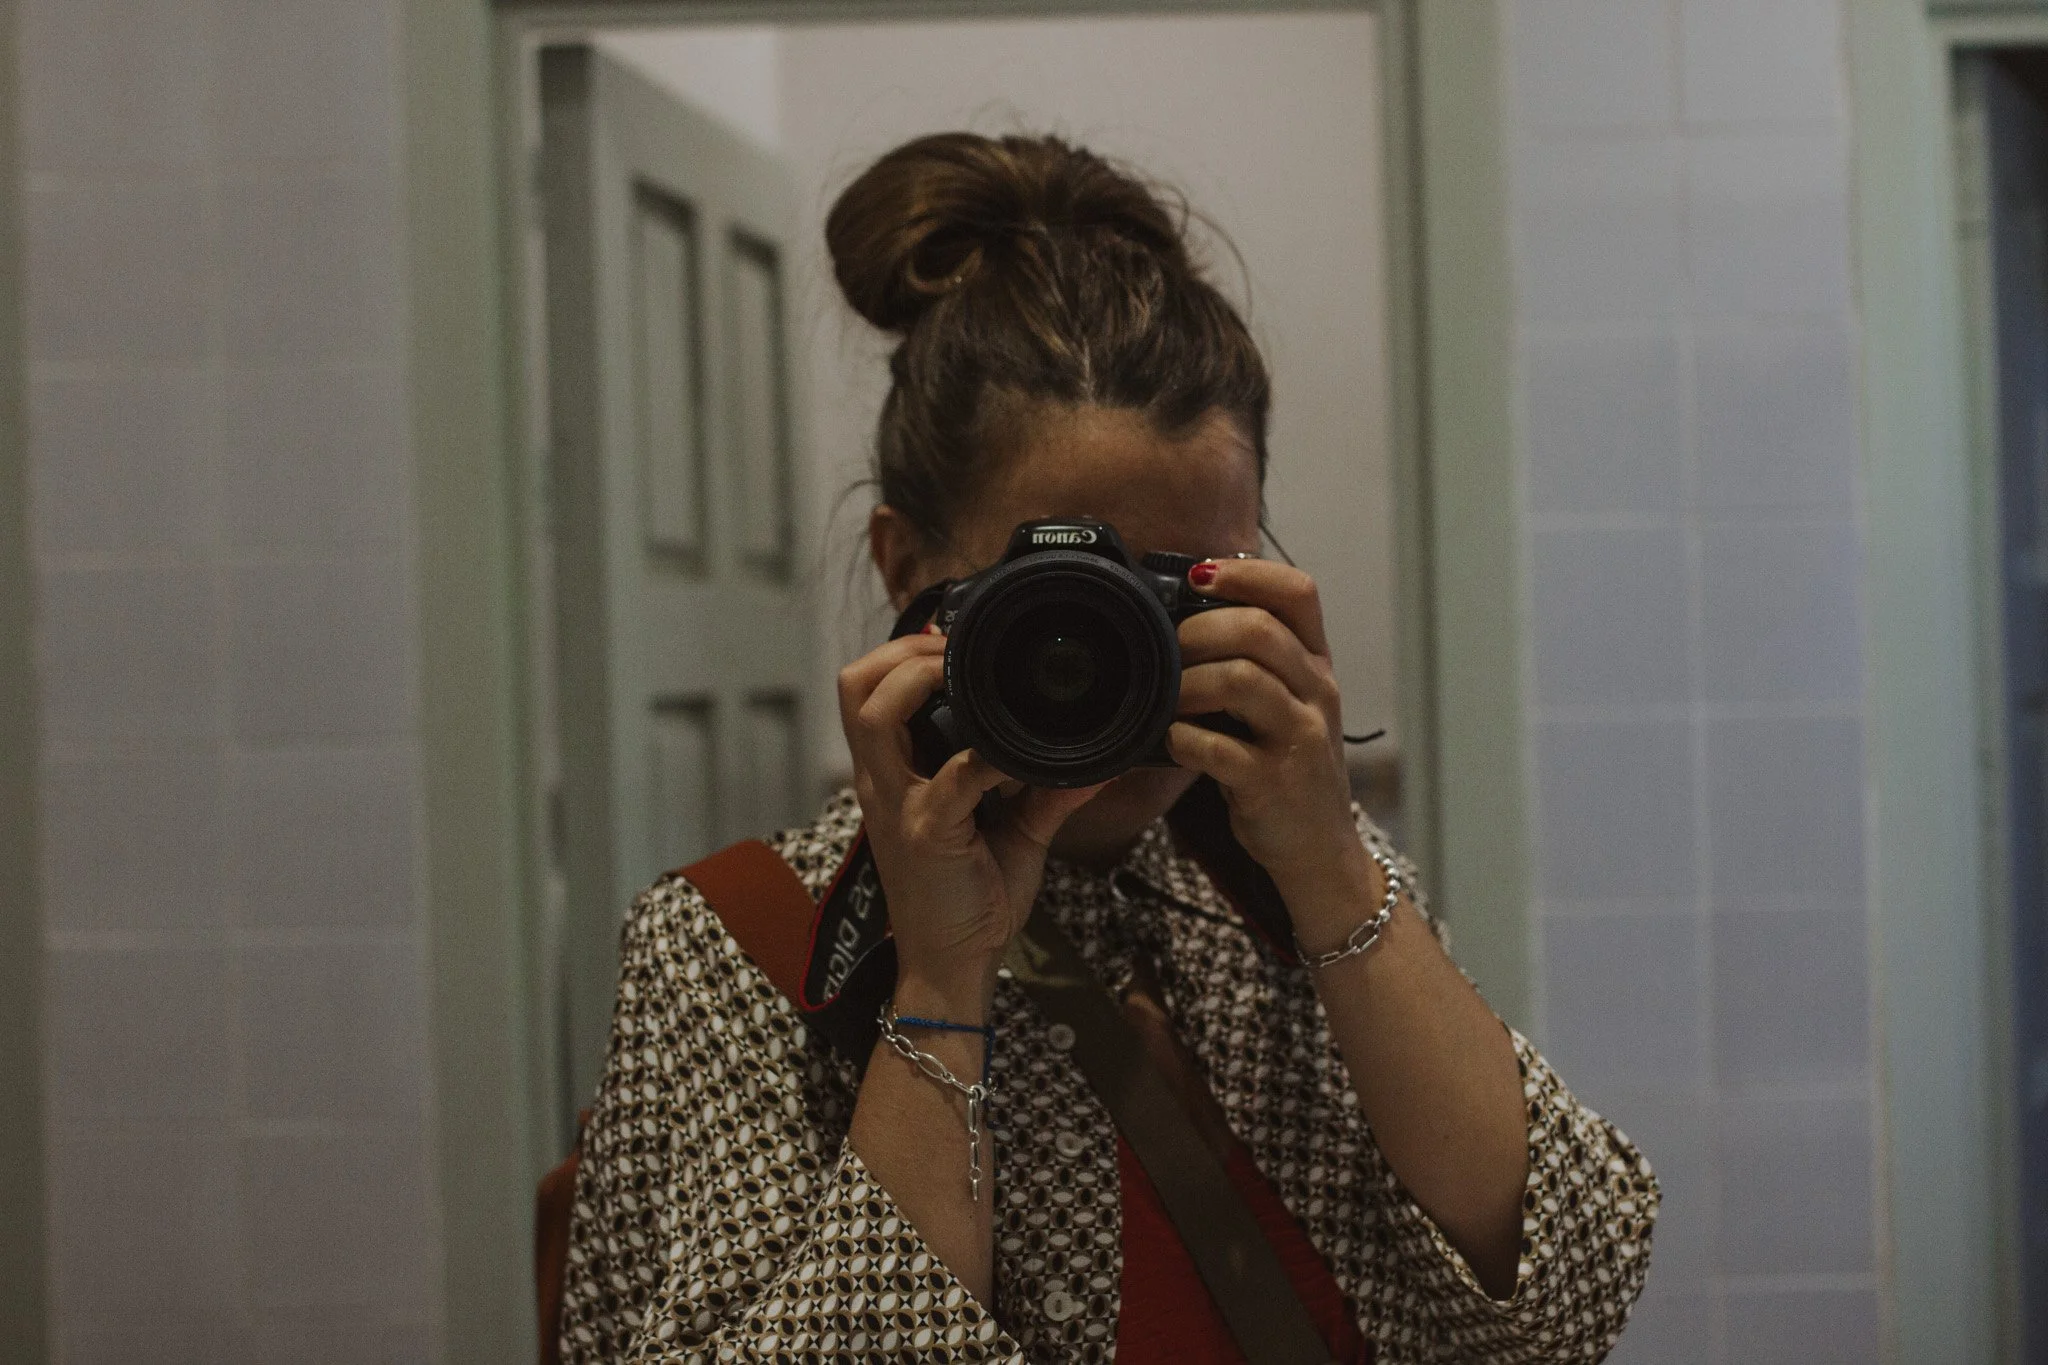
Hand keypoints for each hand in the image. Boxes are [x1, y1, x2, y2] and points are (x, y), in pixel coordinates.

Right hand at [838, 631, 1103, 1010]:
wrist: (954, 969)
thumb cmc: (974, 902)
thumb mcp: (1017, 833)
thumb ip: (1048, 790)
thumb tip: (1099, 756)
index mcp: (893, 774)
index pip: (868, 690)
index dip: (905, 653)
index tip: (958, 642)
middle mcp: (881, 781)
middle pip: (854, 685)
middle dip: (902, 650)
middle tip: (953, 650)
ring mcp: (897, 804)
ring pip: (873, 713)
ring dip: (919, 679)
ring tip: (963, 676)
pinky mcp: (924, 832)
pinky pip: (953, 775)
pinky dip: (989, 755)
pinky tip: (1018, 756)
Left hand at [1166, 559, 1375, 914]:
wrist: (1319, 847)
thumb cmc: (1285, 766)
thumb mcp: (1285, 704)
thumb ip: (1251, 661)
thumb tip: (1180, 612)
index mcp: (1316, 665)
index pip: (1298, 593)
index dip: (1246, 574)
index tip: (1197, 577)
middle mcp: (1317, 693)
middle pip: (1259, 630)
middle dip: (1198, 630)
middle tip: (1165, 648)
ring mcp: (1300, 737)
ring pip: (1241, 680)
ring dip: (1187, 682)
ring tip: (1165, 697)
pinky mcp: (1274, 783)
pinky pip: (1220, 747)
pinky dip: (1183, 739)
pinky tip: (1173, 742)